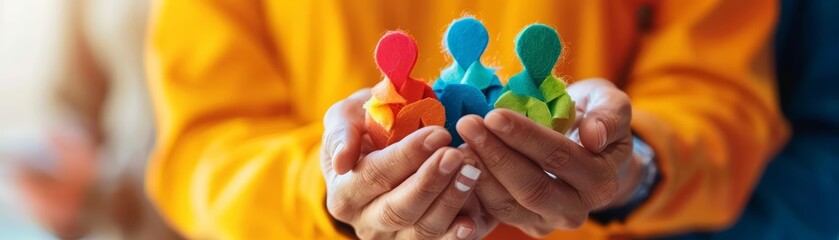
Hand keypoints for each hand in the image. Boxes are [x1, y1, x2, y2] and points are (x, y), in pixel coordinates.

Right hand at [321, 89, 487, 238]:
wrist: (381, 150)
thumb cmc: (364, 129)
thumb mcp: (345, 119)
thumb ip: (341, 133)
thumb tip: (343, 162)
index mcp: (344, 193)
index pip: (374, 175)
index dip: (407, 156)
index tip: (439, 133)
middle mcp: (366, 222)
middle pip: (399, 209)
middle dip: (431, 181)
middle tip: (456, 155)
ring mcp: (395, 238)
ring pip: (423, 229)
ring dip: (451, 200)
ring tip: (472, 170)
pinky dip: (457, 234)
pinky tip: (472, 219)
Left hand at [456, 78, 639, 236]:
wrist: (586, 145)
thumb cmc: (593, 116)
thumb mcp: (610, 104)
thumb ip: (610, 115)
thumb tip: (594, 137)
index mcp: (601, 181)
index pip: (560, 158)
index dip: (526, 137)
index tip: (495, 115)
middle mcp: (575, 210)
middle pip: (531, 188)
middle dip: (496, 155)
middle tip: (468, 124)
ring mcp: (546, 221)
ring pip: (507, 204)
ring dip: (479, 172)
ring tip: (459, 141)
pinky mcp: (523, 223)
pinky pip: (493, 211)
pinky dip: (473, 186)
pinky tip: (459, 159)